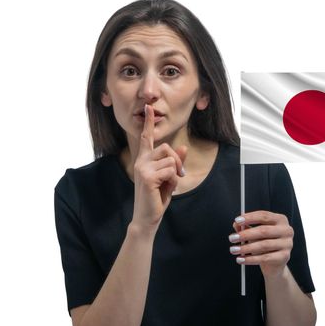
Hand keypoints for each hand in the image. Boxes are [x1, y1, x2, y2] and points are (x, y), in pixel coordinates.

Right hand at [131, 104, 186, 230]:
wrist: (147, 217)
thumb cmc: (157, 198)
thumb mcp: (169, 178)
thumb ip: (175, 162)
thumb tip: (183, 147)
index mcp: (144, 159)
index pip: (146, 137)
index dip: (148, 122)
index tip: (149, 108)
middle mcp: (141, 161)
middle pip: (167, 147)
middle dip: (177, 161)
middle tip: (178, 175)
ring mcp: (142, 168)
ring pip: (170, 160)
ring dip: (176, 174)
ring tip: (168, 185)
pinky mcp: (147, 176)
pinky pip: (170, 170)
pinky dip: (173, 180)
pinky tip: (165, 189)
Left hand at [229, 210, 293, 277]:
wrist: (275, 263)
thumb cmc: (265, 243)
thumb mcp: (255, 233)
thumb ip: (245, 227)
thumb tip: (236, 224)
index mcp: (280, 220)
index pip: (264, 216)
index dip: (250, 217)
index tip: (237, 220)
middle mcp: (286, 230)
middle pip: (263, 230)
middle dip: (245, 234)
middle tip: (232, 238)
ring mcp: (287, 244)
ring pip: (263, 245)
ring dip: (246, 248)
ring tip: (233, 249)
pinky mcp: (284, 257)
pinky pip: (265, 258)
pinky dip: (250, 259)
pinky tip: (240, 259)